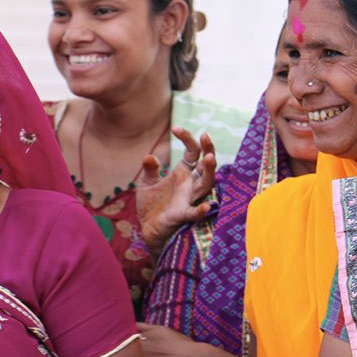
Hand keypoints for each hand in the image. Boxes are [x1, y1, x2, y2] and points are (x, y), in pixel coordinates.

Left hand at [137, 127, 216, 252]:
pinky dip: (200, 210)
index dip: (188, 139)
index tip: (176, 128)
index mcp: (183, 174)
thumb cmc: (151, 205)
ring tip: (209, 158)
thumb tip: (149, 157)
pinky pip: (194, 212)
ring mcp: (188, 199)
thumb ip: (150, 169)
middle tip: (205, 136)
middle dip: (209, 150)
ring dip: (209, 172)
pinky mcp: (181, 214)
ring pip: (206, 184)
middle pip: (206, 165)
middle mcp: (189, 185)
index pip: (193, 152)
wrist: (147, 228)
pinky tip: (206, 206)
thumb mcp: (146, 183)